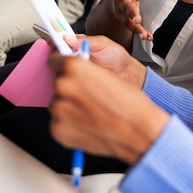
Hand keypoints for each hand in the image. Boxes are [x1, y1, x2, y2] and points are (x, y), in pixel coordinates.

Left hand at [48, 50, 168, 163]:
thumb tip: (71, 72)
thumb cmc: (129, 103)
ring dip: (69, 106)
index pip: (54, 60)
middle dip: (69, 88)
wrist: (138, 132)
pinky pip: (58, 122)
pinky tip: (88, 123)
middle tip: (88, 96)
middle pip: (57, 83)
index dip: (62, 66)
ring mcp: (59, 109)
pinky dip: (69, 123)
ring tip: (91, 111)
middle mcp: (63, 85)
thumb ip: (84, 70)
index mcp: (75, 67)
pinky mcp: (57, 129)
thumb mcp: (106, 74)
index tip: (66, 71)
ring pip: (58, 103)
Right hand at [63, 34, 146, 86]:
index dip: (55, 40)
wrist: (126, 73)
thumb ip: (86, 40)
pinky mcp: (79, 81)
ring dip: (60, 67)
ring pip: (60, 68)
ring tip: (67, 65)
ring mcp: (77, 70)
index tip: (50, 40)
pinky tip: (70, 76)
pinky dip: (67, 78)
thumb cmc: (117, 56)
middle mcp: (76, 57)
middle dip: (55, 54)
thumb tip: (68, 37)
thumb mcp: (103, 43)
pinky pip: (68, 79)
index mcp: (79, 44)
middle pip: (58, 55)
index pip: (62, 41)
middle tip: (58, 54)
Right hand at [107, 0, 159, 39]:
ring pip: (128, 22)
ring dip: (136, 29)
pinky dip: (141, 33)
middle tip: (137, 20)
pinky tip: (148, 37)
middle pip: (125, 9)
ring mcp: (123, 13)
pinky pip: (134, 28)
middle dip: (131, 15)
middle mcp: (120, 3)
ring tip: (144, 36)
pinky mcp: (128, 21)